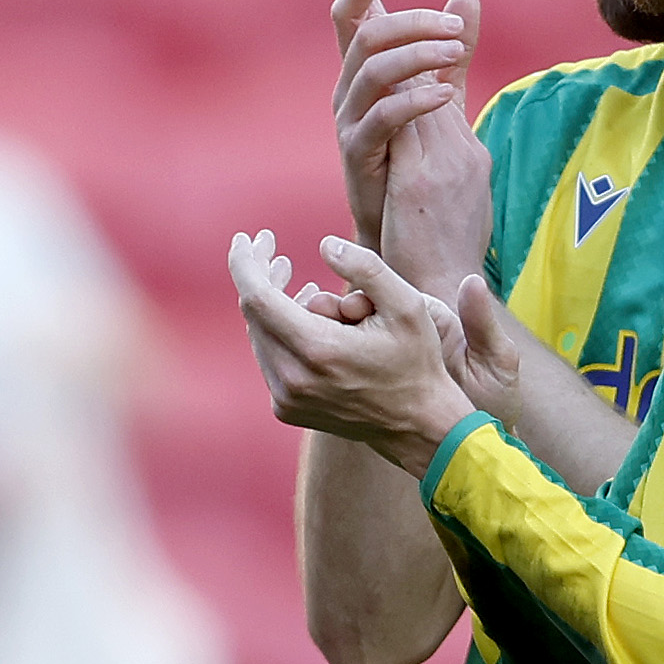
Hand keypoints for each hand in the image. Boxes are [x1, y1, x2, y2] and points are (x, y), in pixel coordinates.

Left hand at [229, 228, 475, 466]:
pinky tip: (308, 320)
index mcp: (317, 349)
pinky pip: (269, 359)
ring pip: (260, 336)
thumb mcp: (407, 305)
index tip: (247, 239)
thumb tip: (323, 244)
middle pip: (254, 314)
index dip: (246, 263)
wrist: (416, 425)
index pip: (257, 297)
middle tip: (277, 254)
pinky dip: (280, 334)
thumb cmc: (416, 360)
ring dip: (273, 306)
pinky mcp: (286, 409)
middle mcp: (292, 378)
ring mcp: (286, 398)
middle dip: (261, 278)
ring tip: (303, 288)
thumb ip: (366, 268)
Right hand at [327, 0, 490, 293]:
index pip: (351, 16)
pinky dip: (414, 98)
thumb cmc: (419, 172)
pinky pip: (380, 116)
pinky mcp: (357, 157)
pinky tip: (443, 96)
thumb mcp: (441, 101)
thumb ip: (453, 54)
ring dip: (419, 54)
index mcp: (364, 75)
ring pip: (372, 68)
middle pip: (365, 33)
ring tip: (456, 56)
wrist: (408, 242)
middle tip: (457, 31)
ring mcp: (349, 124)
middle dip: (414, 22)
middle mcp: (348, 93)